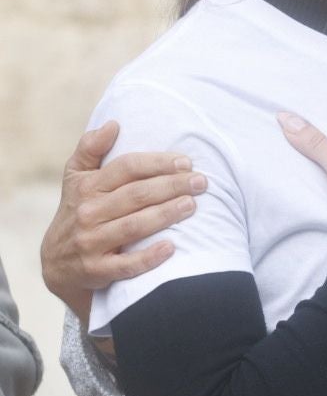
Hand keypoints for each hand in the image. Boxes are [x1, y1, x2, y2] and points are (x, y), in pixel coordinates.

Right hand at [40, 121, 206, 324]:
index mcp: (86, 187)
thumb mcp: (76, 178)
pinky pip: (126, 265)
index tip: (185, 162)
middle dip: (171, 186)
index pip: (126, 168)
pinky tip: (172, 247)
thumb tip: (113, 124)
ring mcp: (91, 243)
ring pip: (133, 226)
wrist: (57, 262)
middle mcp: (88, 213)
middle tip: (201, 182)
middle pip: (136, 195)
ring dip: (165, 215)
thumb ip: (90, 149)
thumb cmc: (79, 210)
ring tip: (192, 205)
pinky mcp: (96, 270)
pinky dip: (148, 257)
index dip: (157, 163)